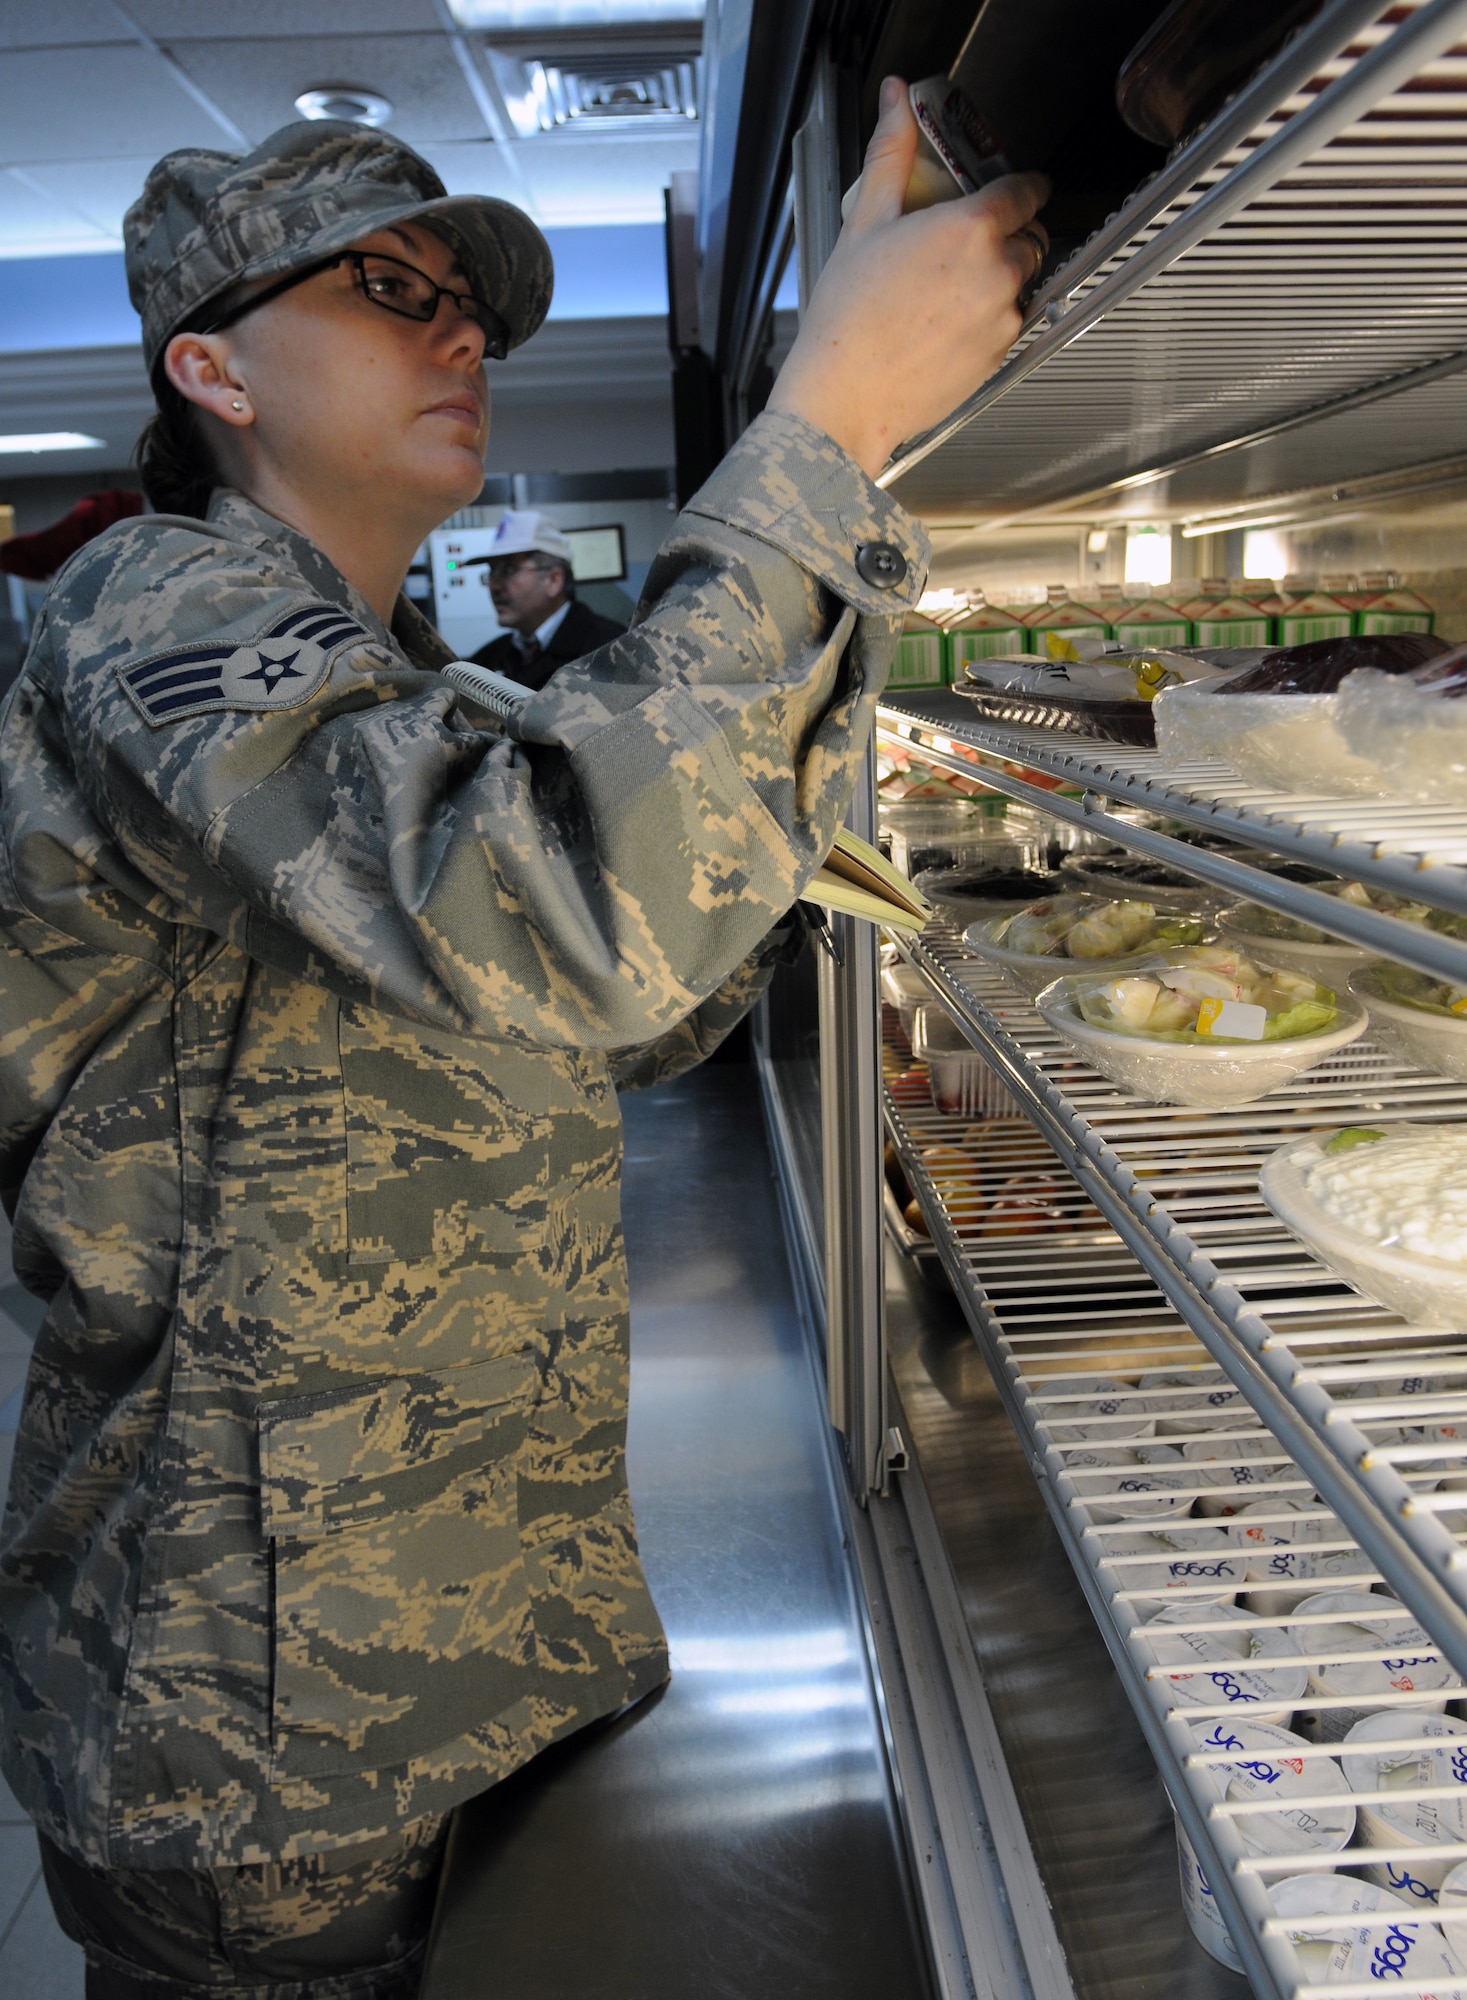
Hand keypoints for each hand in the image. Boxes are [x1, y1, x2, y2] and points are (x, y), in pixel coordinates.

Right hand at [768, 76, 1048, 479]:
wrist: (846, 397)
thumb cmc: (848, 319)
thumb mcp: (866, 221)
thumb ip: (891, 153)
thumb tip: (895, 100)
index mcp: (970, 228)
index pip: (1024, 190)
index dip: (1023, 186)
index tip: (1018, 189)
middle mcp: (998, 271)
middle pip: (1030, 237)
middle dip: (1008, 235)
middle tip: (967, 243)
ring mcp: (1003, 316)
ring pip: (1020, 282)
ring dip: (999, 277)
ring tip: (949, 290)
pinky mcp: (999, 355)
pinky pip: (1008, 323)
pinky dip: (988, 317)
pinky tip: (946, 324)